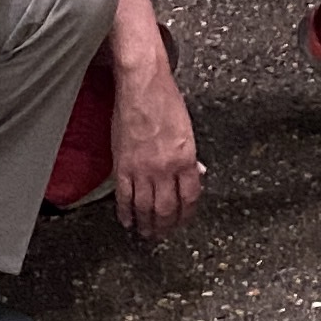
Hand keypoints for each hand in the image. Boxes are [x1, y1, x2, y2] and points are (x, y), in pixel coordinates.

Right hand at [111, 47, 204, 240]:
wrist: (142, 86)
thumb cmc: (166, 101)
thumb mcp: (187, 128)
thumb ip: (191, 156)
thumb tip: (198, 174)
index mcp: (185, 158)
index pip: (190, 196)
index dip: (187, 213)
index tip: (184, 220)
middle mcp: (165, 168)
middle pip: (167, 208)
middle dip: (166, 226)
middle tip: (163, 234)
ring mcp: (142, 169)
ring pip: (145, 208)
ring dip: (146, 224)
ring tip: (146, 233)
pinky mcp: (122, 166)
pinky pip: (123, 197)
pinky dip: (125, 213)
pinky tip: (127, 221)